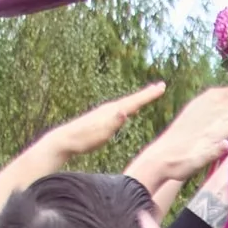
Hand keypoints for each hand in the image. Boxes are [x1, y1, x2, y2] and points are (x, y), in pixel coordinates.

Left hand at [36, 81, 166, 159]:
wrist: (65, 140)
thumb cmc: (84, 139)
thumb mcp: (100, 133)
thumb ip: (113, 122)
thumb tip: (124, 112)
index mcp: (112, 111)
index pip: (135, 101)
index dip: (149, 95)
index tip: (162, 87)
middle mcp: (109, 109)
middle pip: (132, 99)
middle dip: (147, 93)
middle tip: (160, 87)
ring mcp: (105, 113)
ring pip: (126, 104)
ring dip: (139, 100)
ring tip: (148, 96)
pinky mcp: (101, 119)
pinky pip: (120, 110)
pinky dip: (129, 107)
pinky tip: (129, 111)